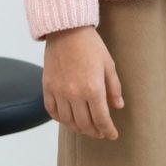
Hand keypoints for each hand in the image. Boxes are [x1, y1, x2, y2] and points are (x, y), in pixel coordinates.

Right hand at [43, 25, 123, 139]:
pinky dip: (60, 119)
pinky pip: (52, 111)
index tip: (112, 135)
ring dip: (78, 128)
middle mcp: (74, 94)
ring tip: (86, 127)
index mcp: (93, 88)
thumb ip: (114, 88)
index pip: (101, 119)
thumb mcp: (108, 64)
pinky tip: (68, 118)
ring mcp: (59, 92)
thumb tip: (118, 107)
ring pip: (68, 121)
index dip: (108, 130)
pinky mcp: (47, 87)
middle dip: (94, 131)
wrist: (66, 29)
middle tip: (100, 132)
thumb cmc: (90, 45)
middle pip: (84, 124)